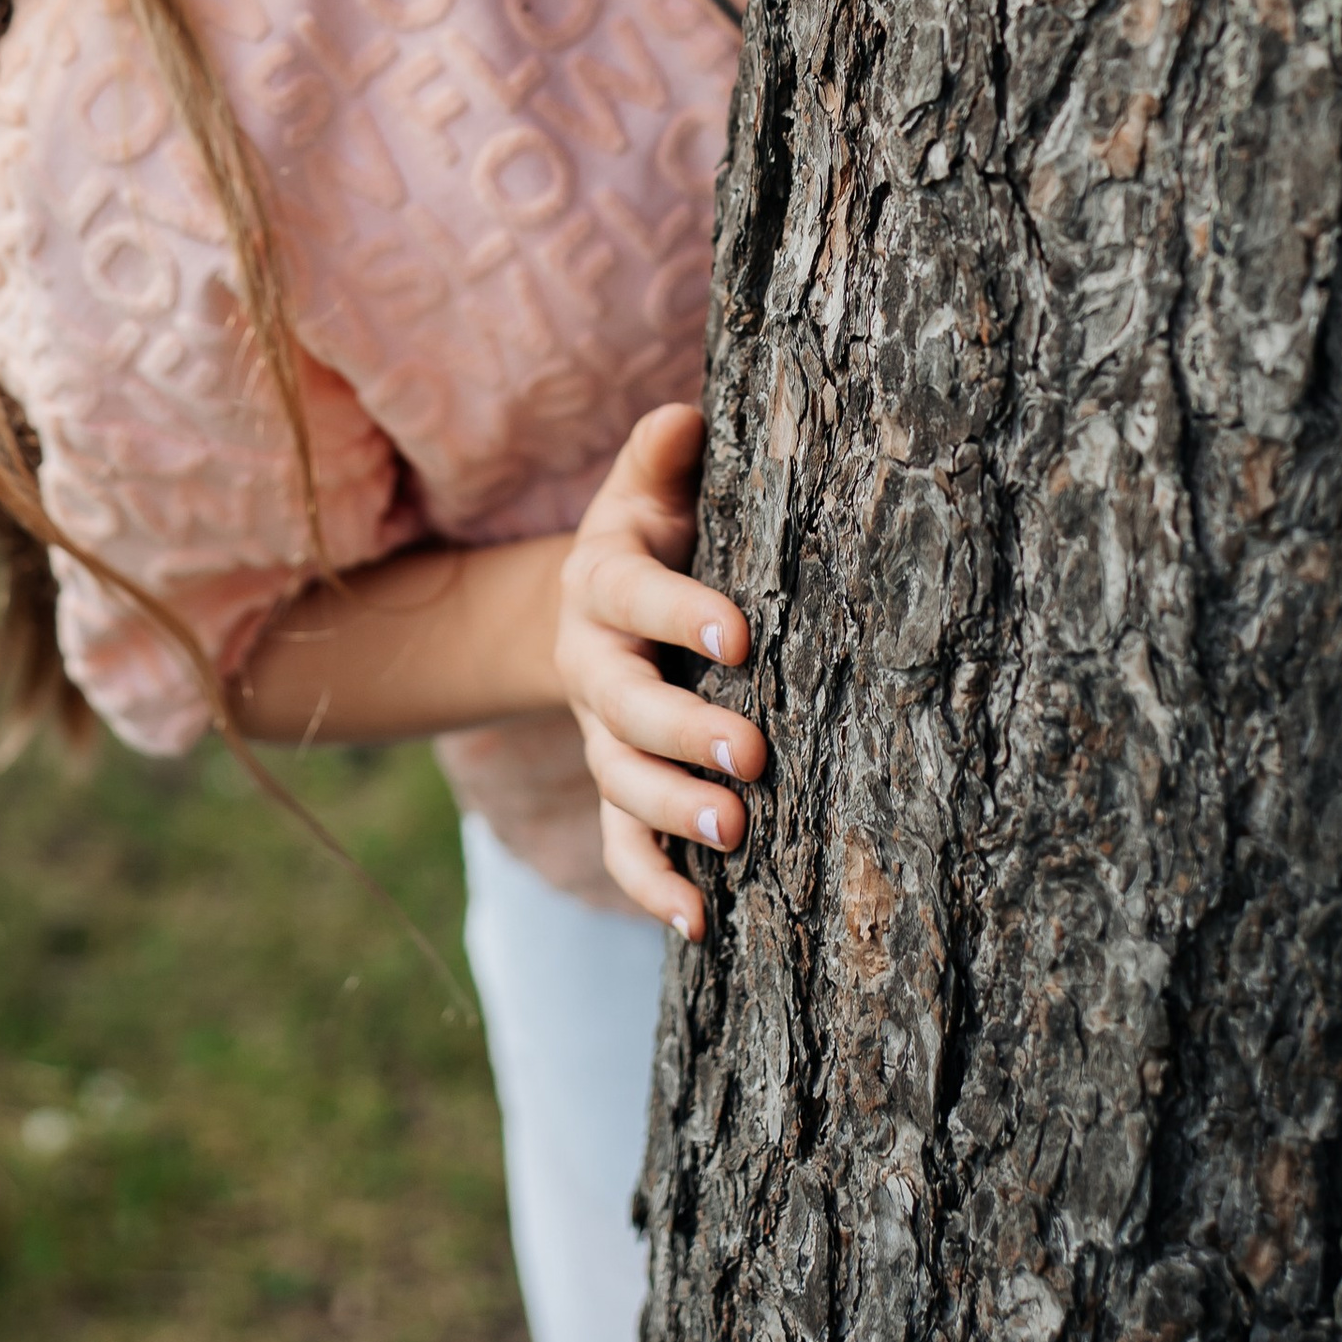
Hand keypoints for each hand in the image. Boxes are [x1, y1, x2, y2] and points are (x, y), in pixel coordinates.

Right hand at [552, 402, 761, 937]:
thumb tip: (683, 417)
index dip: (679, 612)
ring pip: (619, 780)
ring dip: (671, 813)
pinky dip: (650, 885)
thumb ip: (663, 454)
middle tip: (751, 755)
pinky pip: (620, 842)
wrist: (598, 604)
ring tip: (735, 837)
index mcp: (601, 580)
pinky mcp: (616, 783)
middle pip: (622, 705)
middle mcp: (591, 662)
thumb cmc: (652, 530)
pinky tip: (697, 923)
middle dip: (683, 732)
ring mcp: (598, 730)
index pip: (633, 596)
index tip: (738, 633)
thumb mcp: (649, 486)